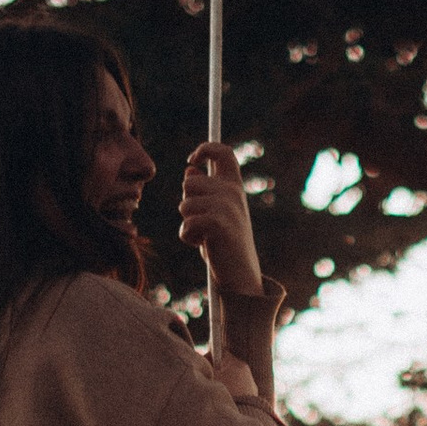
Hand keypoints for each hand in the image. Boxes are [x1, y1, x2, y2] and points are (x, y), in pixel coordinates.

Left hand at [178, 141, 262, 296]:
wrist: (242, 276)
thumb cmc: (226, 246)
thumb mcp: (215, 213)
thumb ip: (203, 191)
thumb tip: (190, 168)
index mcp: (235, 188)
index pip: (223, 152)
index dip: (205, 149)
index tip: (193, 160)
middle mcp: (233, 193)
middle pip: (189, 182)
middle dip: (187, 203)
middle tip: (203, 224)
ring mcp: (226, 207)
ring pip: (184, 204)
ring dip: (187, 223)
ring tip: (205, 237)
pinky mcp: (217, 223)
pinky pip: (186, 224)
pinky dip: (188, 238)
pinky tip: (204, 245)